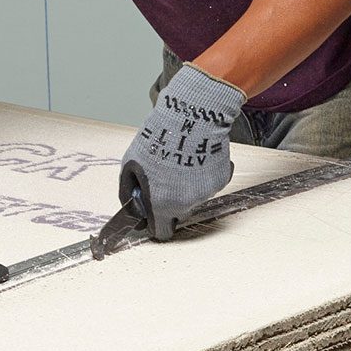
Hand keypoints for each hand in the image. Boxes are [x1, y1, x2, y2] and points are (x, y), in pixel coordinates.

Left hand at [120, 64, 245, 240]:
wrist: (191, 118)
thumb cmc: (160, 138)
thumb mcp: (130, 164)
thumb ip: (129, 189)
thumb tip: (130, 202)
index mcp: (162, 204)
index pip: (161, 232)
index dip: (156, 223)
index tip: (154, 214)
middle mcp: (185, 204)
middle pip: (178, 213)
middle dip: (171, 201)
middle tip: (166, 177)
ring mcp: (205, 193)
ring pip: (194, 197)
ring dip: (187, 184)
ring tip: (180, 159)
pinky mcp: (221, 180)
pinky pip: (209, 182)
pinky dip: (204, 173)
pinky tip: (195, 155)